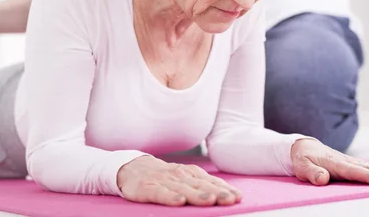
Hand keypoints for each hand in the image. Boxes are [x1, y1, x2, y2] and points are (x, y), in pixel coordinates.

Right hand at [117, 155, 241, 206]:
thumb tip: (228, 194)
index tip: (238, 196)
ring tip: (210, 200)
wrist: (130, 167)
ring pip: (183, 189)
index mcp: (189, 173)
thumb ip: (202, 184)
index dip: (224, 188)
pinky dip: (170, 197)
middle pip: (200, 185)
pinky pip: (160, 193)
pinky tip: (179, 201)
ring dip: (197, 195)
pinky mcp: (148, 188)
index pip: (209, 181)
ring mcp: (163, 181)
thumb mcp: (183, 177)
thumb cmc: (162, 176)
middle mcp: (178, 175)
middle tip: (230, 199)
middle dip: (216, 192)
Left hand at [291, 138, 368, 185]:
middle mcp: (345, 161)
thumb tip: (322, 179)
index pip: (353, 171)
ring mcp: (351, 161)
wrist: (303, 147)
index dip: (368, 175)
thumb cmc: (302, 159)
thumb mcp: (302, 166)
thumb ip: (311, 172)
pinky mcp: (353, 164)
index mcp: (334, 163)